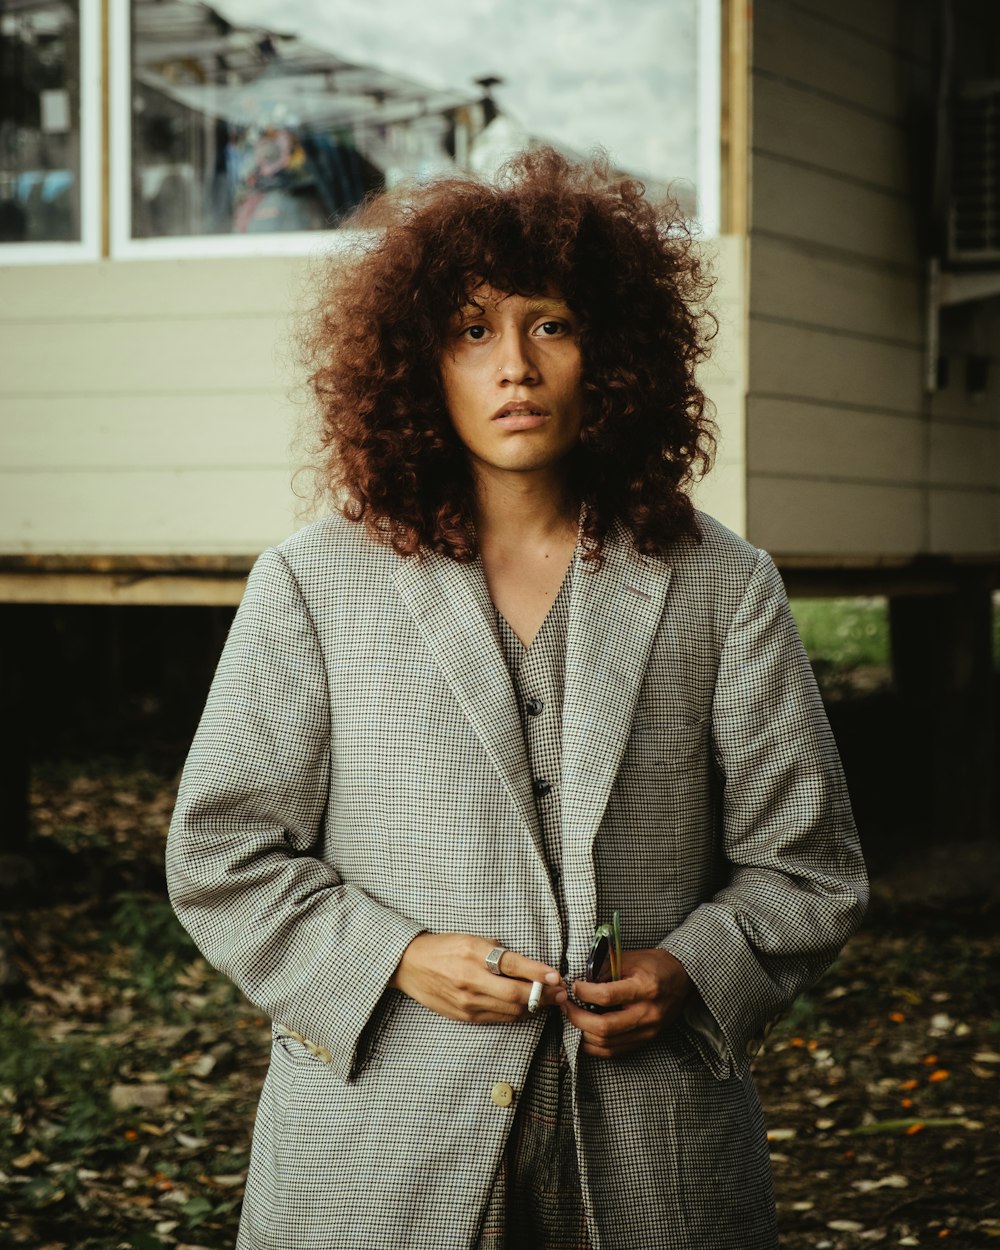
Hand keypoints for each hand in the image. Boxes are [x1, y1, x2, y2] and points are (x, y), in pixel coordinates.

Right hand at [390, 933, 565, 1022]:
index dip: (539, 973)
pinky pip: (498, 1018)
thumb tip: (532, 968)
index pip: (513, 965)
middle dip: (543, 995)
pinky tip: (527, 1007)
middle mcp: (470, 980)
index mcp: (473, 954)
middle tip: (560, 993)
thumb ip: (500, 953)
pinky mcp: (464, 1016)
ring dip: (534, 1007)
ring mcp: (467, 1002)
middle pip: (516, 994)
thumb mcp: (473, 940)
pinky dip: (516, 1014)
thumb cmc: (446, 948)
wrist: (411, 965)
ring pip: (510, 1010)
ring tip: (549, 1000)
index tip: (557, 976)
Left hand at [562, 948, 690, 1057]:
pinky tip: (585, 1033)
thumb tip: (580, 982)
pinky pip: (615, 1051)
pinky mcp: (645, 1040)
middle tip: (566, 1006)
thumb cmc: (654, 965)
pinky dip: (595, 1045)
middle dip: (578, 1018)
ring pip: (607, 1044)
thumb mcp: (630, 958)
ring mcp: (647, 1031)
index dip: (585, 993)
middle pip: (605, 1027)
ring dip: (583, 1034)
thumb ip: (605, 970)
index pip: (607, 996)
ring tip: (573, 1018)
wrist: (682, 979)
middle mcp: (647, 1013)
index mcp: (645, 988)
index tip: (574, 986)